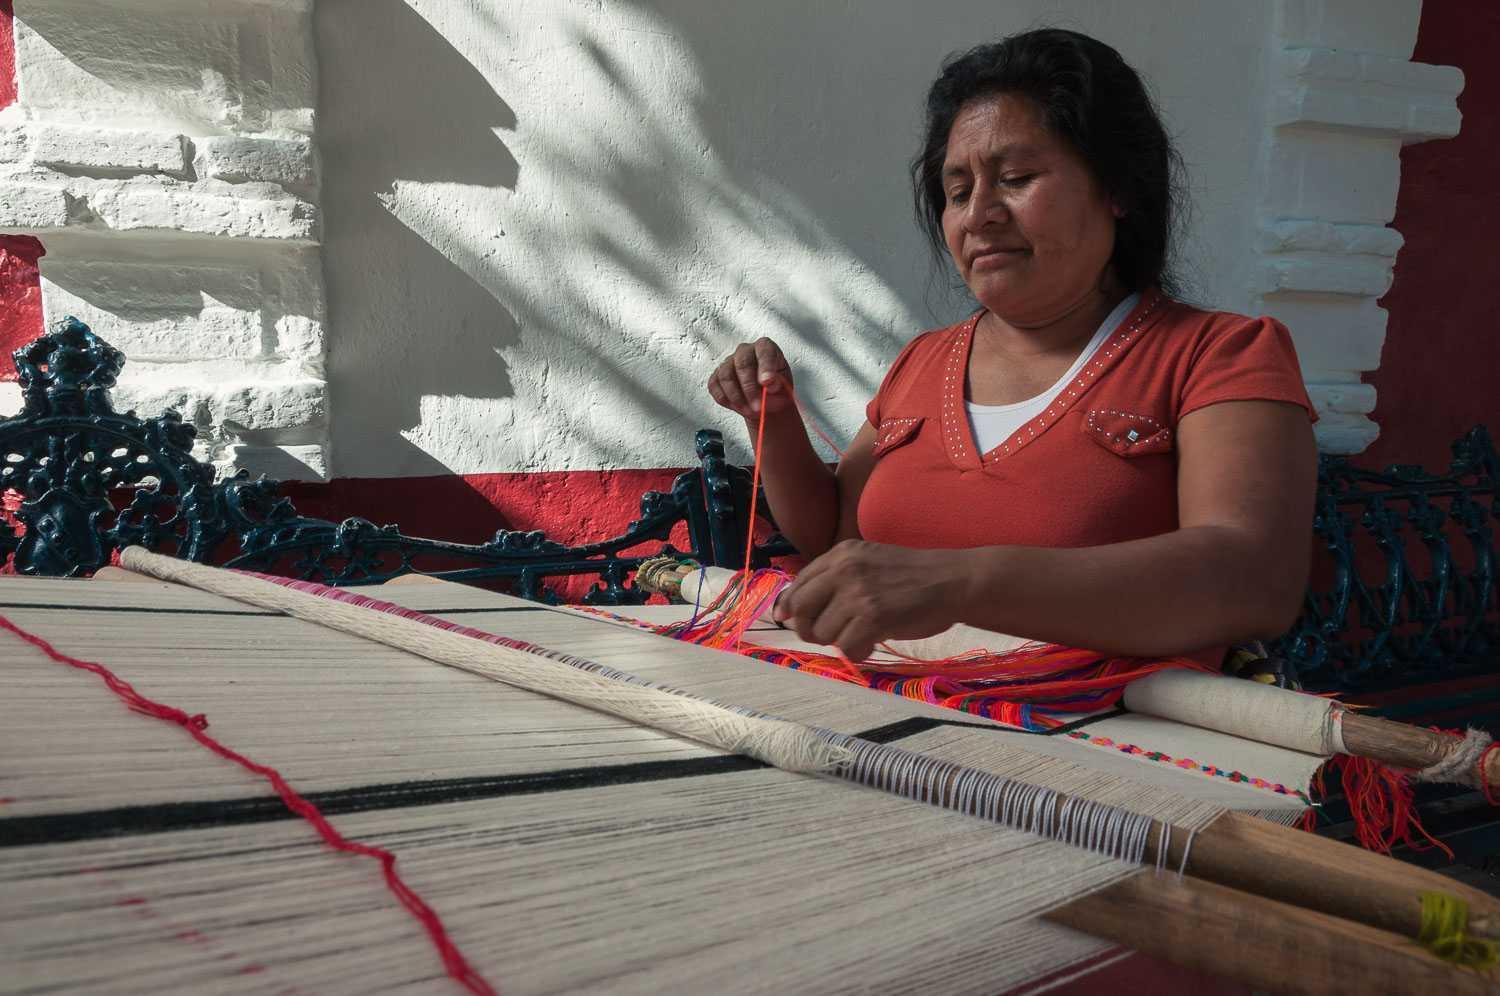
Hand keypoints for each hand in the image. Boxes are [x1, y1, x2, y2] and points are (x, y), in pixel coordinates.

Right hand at [707, 337, 795, 417]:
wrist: (765, 401)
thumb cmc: (774, 390)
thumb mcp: (784, 387)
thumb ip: (778, 384)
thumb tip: (769, 384)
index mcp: (765, 348)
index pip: (764, 351)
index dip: (766, 367)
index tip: (767, 383)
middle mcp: (745, 350)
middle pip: (742, 364)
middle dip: (749, 388)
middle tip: (758, 406)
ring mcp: (728, 362)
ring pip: (725, 376)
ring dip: (737, 397)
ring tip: (749, 411)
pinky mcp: (716, 376)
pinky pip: (714, 386)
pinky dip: (725, 400)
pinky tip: (738, 407)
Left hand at [772, 540, 973, 660]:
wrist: (953, 580)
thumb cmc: (913, 576)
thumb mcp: (868, 562)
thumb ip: (835, 579)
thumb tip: (792, 608)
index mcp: (842, 553)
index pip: (799, 583)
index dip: (789, 606)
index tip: (788, 619)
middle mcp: (845, 569)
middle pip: (800, 609)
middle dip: (808, 629)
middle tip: (827, 635)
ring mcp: (859, 592)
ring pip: (823, 633)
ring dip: (839, 642)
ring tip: (862, 635)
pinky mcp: (874, 616)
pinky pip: (847, 648)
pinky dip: (858, 652)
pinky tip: (872, 643)